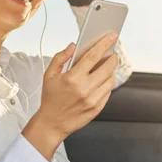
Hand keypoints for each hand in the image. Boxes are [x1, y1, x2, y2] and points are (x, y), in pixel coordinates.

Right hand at [22, 34, 118, 159]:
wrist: (52, 123)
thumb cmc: (50, 99)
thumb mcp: (49, 75)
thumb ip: (61, 58)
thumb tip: (72, 46)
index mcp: (73, 78)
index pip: (94, 56)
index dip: (105, 44)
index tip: (112, 37)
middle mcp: (85, 88)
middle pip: (108, 67)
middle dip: (113, 57)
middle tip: (112, 53)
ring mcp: (93, 99)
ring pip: (111, 79)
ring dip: (111, 71)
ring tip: (105, 68)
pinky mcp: (97, 108)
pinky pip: (108, 91)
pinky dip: (107, 84)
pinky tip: (100, 81)